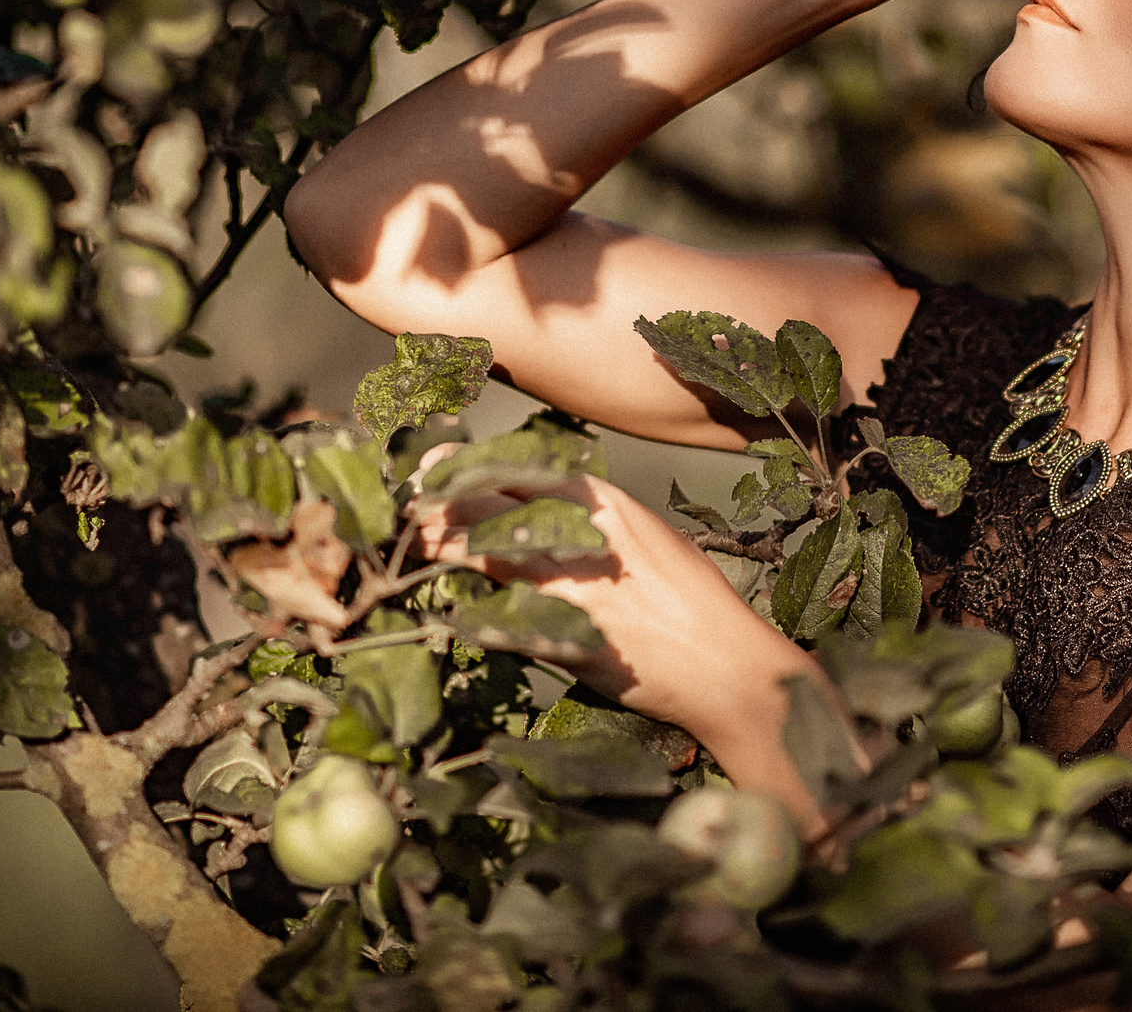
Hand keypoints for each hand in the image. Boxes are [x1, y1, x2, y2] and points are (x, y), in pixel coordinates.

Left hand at [409, 452, 818, 744]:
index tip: (430, 471)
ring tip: (413, 542)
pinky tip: (443, 604)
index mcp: (604, 503)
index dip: (462, 468)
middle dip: (438, 504)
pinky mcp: (564, 634)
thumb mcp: (646, 537)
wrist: (724, 664)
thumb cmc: (692, 600)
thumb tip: (539, 512)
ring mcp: (570, 585)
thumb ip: (593, 522)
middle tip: (406, 509)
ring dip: (441, 547)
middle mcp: (582, 534)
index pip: (514, 469)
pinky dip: (466, 606)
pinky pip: (498, 613)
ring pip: (484, 551)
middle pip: (487, 503)